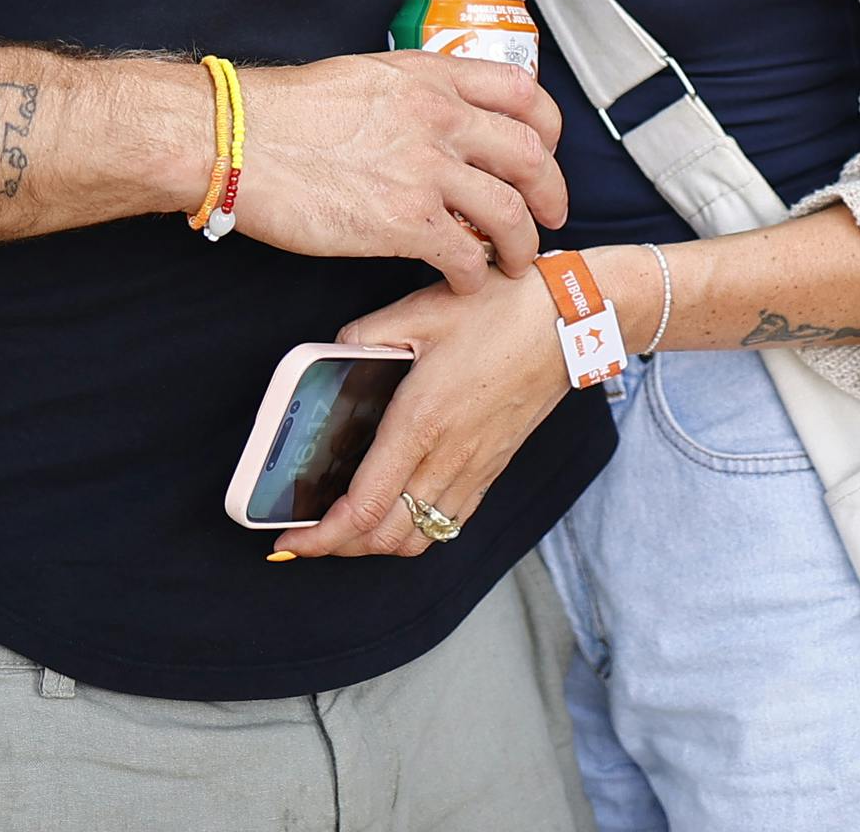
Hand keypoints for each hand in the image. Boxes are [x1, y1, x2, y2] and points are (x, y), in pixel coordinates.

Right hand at [228, 52, 569, 296]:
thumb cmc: (286, 112)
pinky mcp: (404, 222)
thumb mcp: (366, 78)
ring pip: (509, 211)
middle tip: (551, 216)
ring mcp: (425, 171)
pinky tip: (465, 280)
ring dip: (522, 242)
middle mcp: (440, 119)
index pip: (522, 93)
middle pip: (530, 155)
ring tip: (516, 260)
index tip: (546, 150)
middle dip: (551, 193)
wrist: (239, 140)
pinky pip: (467, 254)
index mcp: (431, 79)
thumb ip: (413, 94)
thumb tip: (434, 116)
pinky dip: (476, 273)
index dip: (548, 128)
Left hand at [275, 270, 572, 558]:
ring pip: (419, 539)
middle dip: (339, 548)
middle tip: (308, 534)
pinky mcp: (494, 469)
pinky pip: (449, 523)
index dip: (320, 536)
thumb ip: (364, 335)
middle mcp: (447, 458)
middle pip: (385, 538)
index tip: (290, 537)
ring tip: (347, 527)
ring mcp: (474, 469)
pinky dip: (415, 532)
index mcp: (420, 423)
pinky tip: (398, 510)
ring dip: (376, 544)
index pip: (362, 508)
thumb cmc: (500, 310)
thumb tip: (333, 354)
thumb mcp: (420, 310)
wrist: (569, 322)